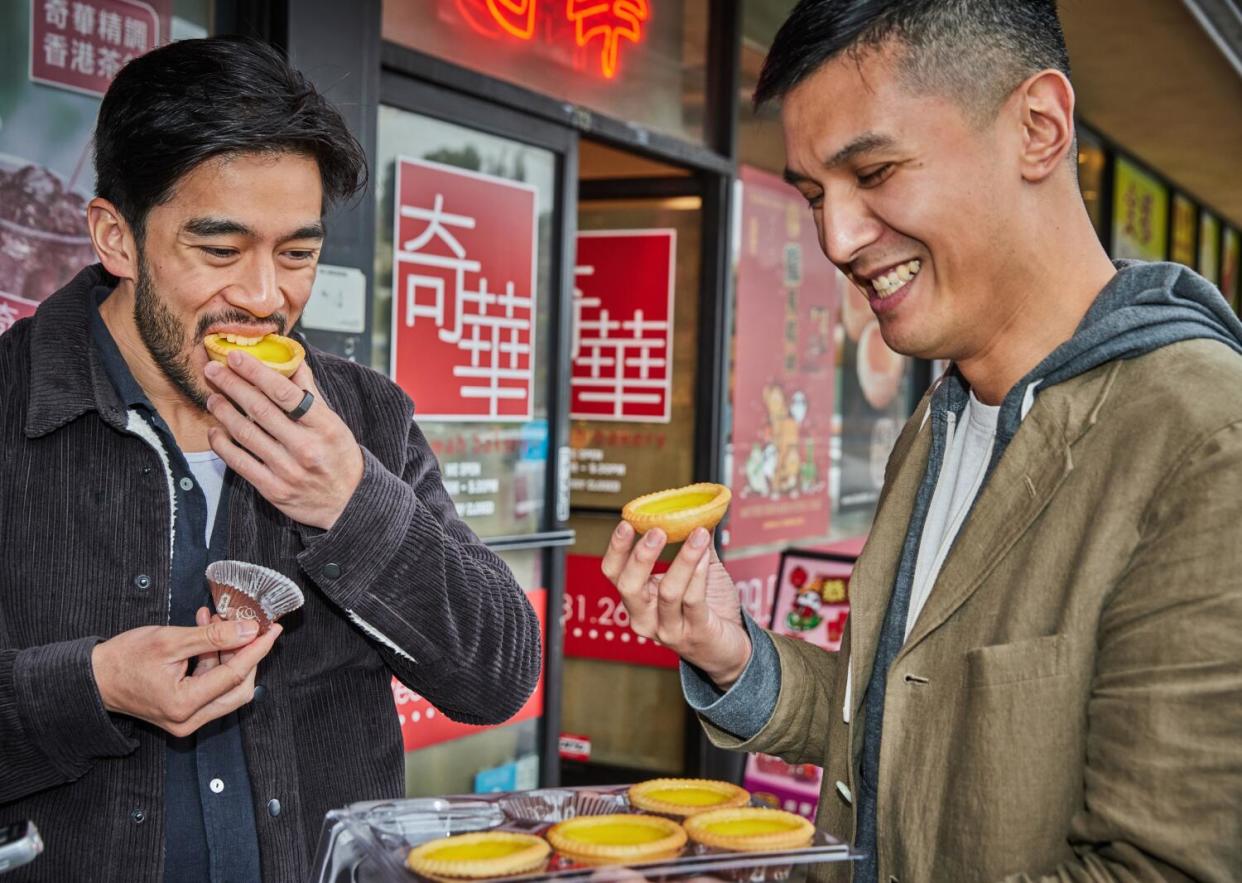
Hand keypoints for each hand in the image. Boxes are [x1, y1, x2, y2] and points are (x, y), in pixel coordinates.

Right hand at [91, 618, 280, 737]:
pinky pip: (210, 686)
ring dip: (227, 653)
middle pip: (237, 688)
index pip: (234, 676)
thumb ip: (212, 637)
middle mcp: (188, 720)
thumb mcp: (170, 641)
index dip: (257, 649)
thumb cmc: (123, 660)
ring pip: (226, 687)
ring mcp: (186, 719)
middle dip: (245, 654)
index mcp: (183, 705)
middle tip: (248, 626)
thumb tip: (247, 631)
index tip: (272, 630)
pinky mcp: (184, 712)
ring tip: (218, 622)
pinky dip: (213, 659)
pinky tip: (207, 634)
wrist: (94, 678)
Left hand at [204, 350, 363, 529]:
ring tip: (213, 398)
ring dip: (224, 412)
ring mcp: (288, 470)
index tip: (236, 358)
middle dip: (232, 386)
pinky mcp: (273, 489)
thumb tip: (292, 361)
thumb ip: (310, 392)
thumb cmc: (339, 457)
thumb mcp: (333, 423)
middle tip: (213, 370)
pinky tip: (215, 431)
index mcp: (324, 426)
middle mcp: (306, 447)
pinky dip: (223, 445)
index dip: (256, 372)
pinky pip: (240, 463)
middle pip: (261, 410)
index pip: (285, 393)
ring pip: (246, 434)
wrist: (348, 502)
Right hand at [601, 523, 751, 688]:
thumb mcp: (695, 572)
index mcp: (639, 599)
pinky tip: (704, 555)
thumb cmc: (708, 610)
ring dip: (682, 560)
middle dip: (641, 556)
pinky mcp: (694, 634)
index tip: (627, 523)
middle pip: (629, 586)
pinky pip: (693, 601)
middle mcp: (646, 617)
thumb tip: (698, 509)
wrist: (728, 648)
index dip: (616, 548)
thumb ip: (693, 544)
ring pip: (667, 592)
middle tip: (657, 530)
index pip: (614, 573)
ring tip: (697, 535)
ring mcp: (668, 629)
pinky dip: (698, 574)